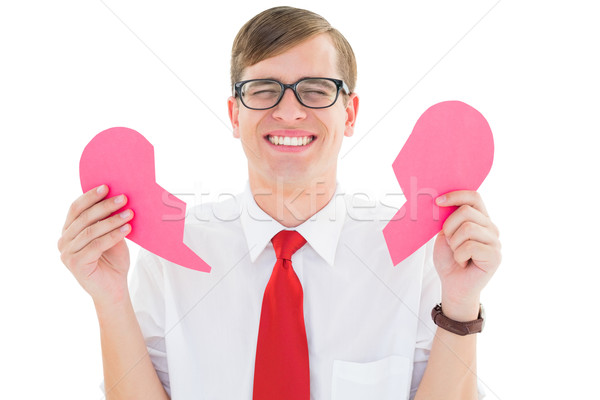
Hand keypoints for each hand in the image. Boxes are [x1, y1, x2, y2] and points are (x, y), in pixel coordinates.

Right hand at [57, 184, 133, 305]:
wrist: (114, 287)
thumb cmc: (112, 260)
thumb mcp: (111, 235)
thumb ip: (108, 220)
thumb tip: (118, 198)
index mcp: (69, 231)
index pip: (76, 208)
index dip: (90, 196)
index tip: (107, 186)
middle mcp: (64, 241)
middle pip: (84, 218)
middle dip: (105, 206)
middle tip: (123, 198)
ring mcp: (67, 253)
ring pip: (91, 231)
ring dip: (112, 220)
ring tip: (130, 213)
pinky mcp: (75, 264)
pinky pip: (96, 245)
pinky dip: (113, 235)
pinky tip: (127, 229)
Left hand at [433, 190, 500, 319]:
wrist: (453, 285)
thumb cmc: (449, 260)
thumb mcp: (444, 234)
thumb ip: (448, 218)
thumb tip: (443, 201)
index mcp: (480, 219)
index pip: (474, 197)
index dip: (456, 195)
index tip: (438, 202)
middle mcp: (490, 227)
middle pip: (466, 211)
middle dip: (449, 226)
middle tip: (449, 242)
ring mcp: (495, 241)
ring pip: (468, 228)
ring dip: (454, 243)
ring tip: (457, 253)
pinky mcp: (495, 256)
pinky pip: (470, 246)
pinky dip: (459, 255)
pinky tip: (463, 262)